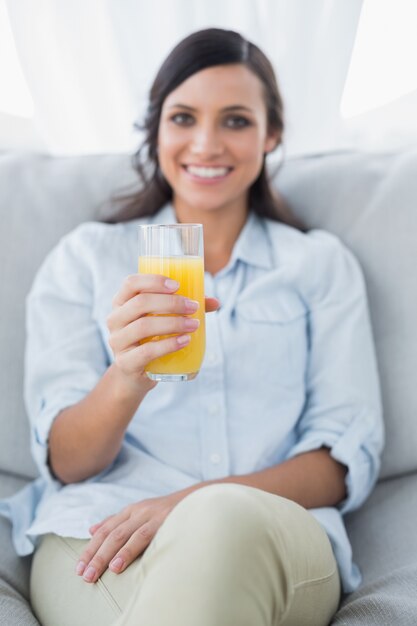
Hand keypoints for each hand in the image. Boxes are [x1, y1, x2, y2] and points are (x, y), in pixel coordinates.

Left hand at [75, 492, 184, 582]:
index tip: (78, 567)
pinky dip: (127, 551)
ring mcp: (149, 515)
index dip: (90, 548)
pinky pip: (140, 537)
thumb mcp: (142, 513)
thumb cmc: (170, 512)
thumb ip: (118, 521)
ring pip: (120, 536)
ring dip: (104, 556)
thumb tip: (92, 529)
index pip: (105, 530)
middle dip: (93, 555)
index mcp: (132, 510)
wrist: (200, 498)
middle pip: (109, 534)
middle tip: (83, 576)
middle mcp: (137, 511)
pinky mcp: (162, 521)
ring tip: (94, 574)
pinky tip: (117, 565)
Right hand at [107, 274, 219, 389]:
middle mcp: (115, 319)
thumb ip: (185, 309)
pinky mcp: (125, 363)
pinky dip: (168, 345)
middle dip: (171, 303)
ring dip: (173, 323)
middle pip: (140, 303)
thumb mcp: (162, 320)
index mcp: (121, 302)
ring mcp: (117, 342)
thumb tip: (215, 302)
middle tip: (193, 307)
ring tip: (194, 325)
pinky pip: (147, 351)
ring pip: (143, 326)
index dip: (154, 281)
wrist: (135, 375)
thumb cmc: (151, 340)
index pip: (131, 283)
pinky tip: (185, 341)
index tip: (177, 285)